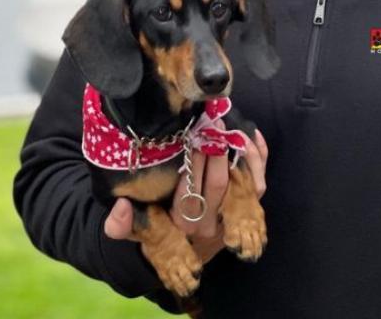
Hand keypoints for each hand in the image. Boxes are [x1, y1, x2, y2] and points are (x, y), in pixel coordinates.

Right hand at [104, 128, 268, 265]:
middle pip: (219, 186)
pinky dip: (259, 157)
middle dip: (216, 152)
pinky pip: (260, 182)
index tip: (191, 137)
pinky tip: (251, 134)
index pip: (189, 194)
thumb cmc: (161, 232)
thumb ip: (122, 224)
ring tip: (228, 124)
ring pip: (245, 183)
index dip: (193, 165)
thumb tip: (120, 207)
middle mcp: (211, 223)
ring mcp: (233, 217)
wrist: (188, 256)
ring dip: (239, 151)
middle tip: (211, 123)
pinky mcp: (250, 209)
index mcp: (182, 226)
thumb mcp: (139, 230)